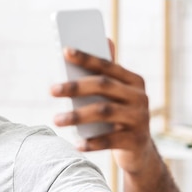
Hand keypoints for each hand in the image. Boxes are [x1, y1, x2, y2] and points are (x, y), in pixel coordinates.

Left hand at [50, 46, 160, 175]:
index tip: (65, 51)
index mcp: (133, 81)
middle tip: (52, 90)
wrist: (139, 151)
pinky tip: (77, 144)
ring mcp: (140, 119)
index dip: (86, 58)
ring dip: (77, 115)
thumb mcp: (116, 96)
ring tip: (56, 120)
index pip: (107, 66)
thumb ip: (108, 72)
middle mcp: (140, 97)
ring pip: (104, 112)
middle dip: (75, 87)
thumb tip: (106, 40)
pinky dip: (92, 142)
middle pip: (104, 86)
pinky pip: (110, 140)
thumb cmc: (120, 117)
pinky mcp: (136, 140)